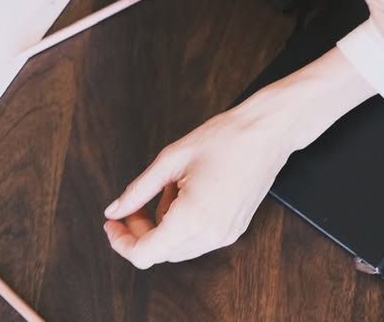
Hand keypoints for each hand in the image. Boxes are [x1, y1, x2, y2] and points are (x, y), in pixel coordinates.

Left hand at [102, 101, 293, 267]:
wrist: (270, 130)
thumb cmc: (228, 137)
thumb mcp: (173, 157)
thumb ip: (138, 189)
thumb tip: (115, 209)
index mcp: (193, 218)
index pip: (144, 253)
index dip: (121, 240)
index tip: (113, 223)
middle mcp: (211, 234)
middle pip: (160, 252)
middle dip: (141, 229)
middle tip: (137, 200)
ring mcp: (226, 234)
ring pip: (179, 247)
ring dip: (164, 225)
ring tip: (173, 186)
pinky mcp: (236, 228)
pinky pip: (198, 238)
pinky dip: (185, 223)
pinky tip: (191, 192)